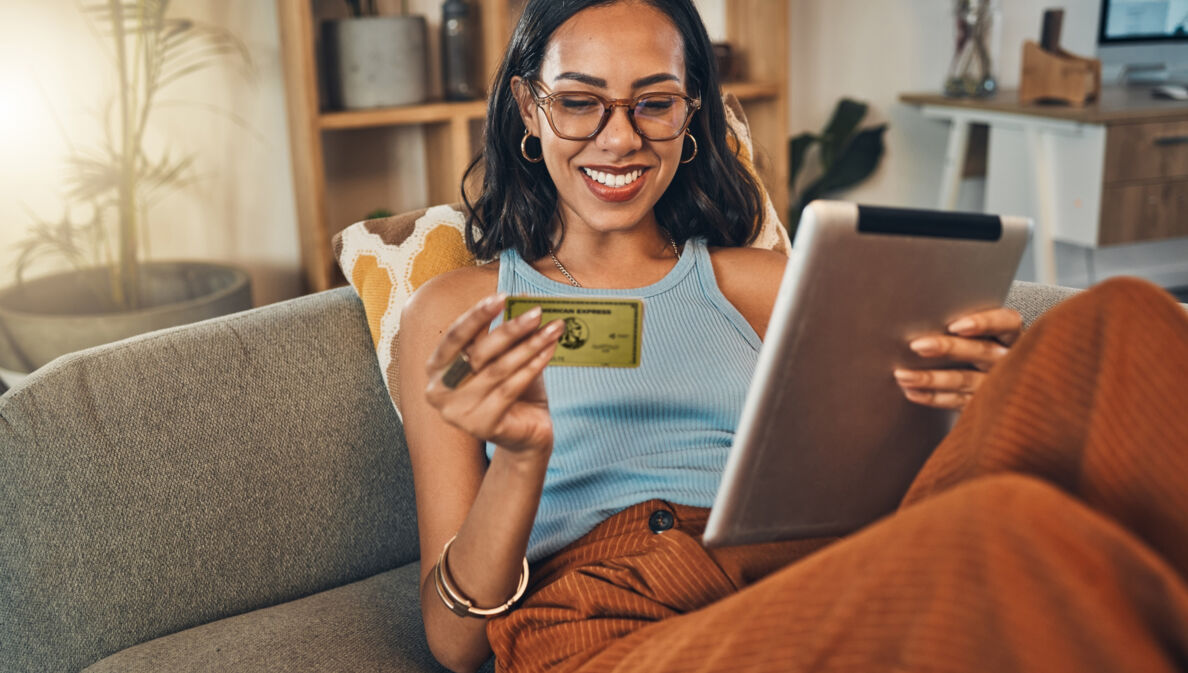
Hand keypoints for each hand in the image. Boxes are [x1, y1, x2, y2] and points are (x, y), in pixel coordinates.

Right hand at [424, 293, 565, 455]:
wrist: (525, 435)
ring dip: (529, 345)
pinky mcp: (482, 426)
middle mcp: (439, 391)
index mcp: (436, 368)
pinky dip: (533, 366)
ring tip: (553, 328)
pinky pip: (511, 388)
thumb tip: (524, 299)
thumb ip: (505, 334)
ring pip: (498, 369)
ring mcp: (458, 412)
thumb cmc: (510, 391)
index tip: (502, 297)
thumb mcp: (503, 358)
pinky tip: (550, 350)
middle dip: (510, 328)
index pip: (455, 336)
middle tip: (537, 312)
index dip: (477, 315)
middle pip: (478, 352)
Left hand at [893, 307, 1021, 409]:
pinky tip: (911, 392)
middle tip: (917, 346)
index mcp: (1011, 335)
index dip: (984, 323)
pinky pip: (956, 402)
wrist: (1004, 387)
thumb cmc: (977, 345)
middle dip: (948, 348)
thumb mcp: (979, 333)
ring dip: (931, 378)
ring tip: (902, 374)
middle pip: (981, 351)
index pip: (1007, 322)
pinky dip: (932, 397)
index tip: (955, 325)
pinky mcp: (983, 405)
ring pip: (964, 380)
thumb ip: (961, 325)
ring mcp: (997, 385)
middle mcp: (1009, 360)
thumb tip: (919, 316)